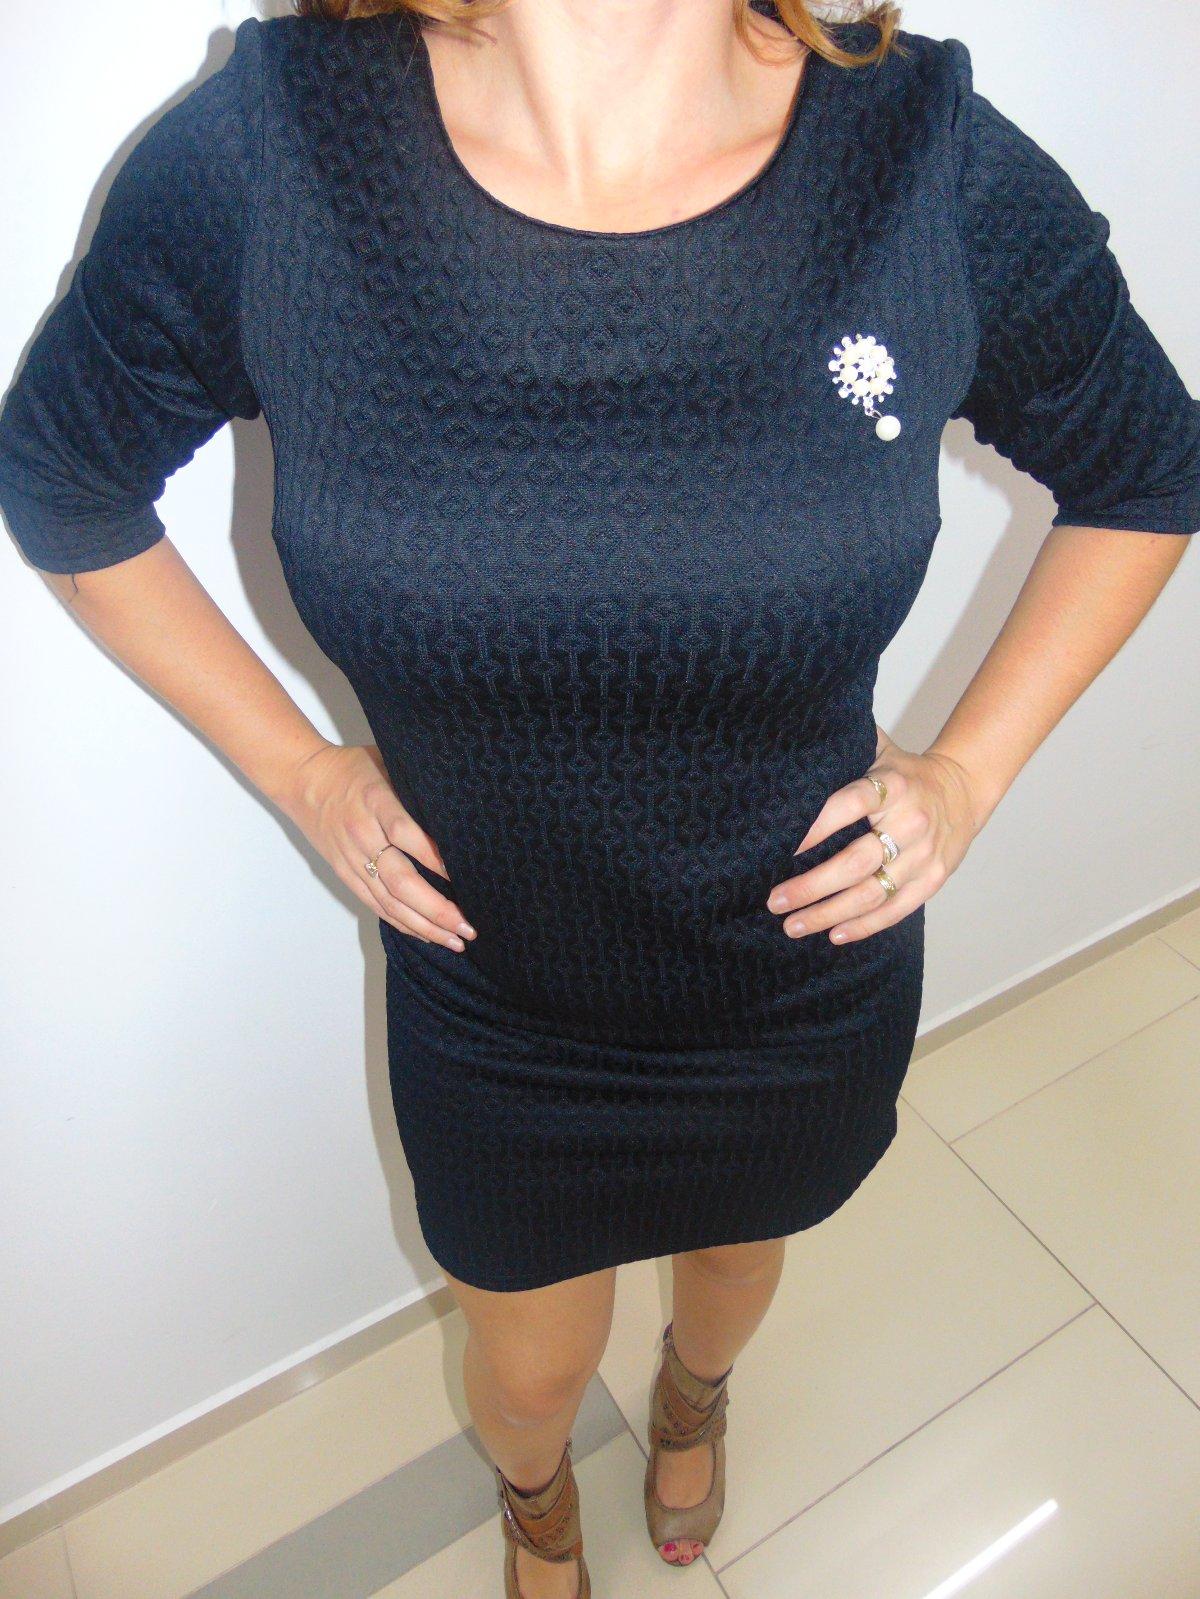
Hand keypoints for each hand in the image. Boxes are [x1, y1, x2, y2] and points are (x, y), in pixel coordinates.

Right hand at [277, 742, 476, 951]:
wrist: (303, 779)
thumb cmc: (355, 768)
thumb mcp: (389, 763)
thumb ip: (417, 789)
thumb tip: (462, 813)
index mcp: (376, 800)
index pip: (406, 833)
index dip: (435, 858)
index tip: (466, 877)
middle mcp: (363, 834)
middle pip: (401, 880)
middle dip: (437, 908)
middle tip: (468, 926)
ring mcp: (352, 858)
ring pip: (389, 901)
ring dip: (424, 925)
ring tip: (455, 941)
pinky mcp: (345, 873)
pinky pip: (376, 904)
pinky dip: (402, 923)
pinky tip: (426, 934)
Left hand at [765, 728, 981, 943]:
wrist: (963, 788)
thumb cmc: (905, 773)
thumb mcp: (879, 750)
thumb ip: (843, 747)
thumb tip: (794, 740)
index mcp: (893, 785)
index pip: (850, 804)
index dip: (817, 826)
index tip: (784, 847)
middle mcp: (910, 822)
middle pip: (856, 861)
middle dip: (811, 886)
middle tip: (774, 901)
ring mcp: (924, 855)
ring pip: (872, 893)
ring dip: (829, 914)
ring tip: (793, 925)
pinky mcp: (933, 879)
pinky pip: (897, 909)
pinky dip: (864, 926)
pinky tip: (833, 935)